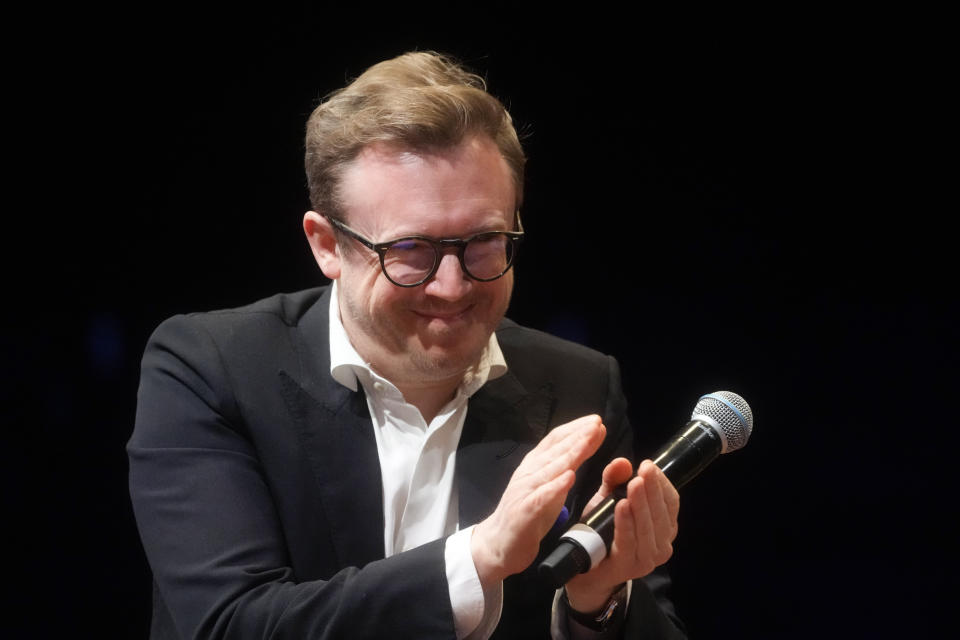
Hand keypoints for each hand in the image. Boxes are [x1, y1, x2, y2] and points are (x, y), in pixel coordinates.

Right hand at [471, 415, 605, 586]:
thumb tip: (580, 450)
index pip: (555, 441)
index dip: (575, 429)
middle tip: (597, 423)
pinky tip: (570, 477)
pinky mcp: (524, 512)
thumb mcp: (546, 487)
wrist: (498, 544)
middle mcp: (529, 473)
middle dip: (578, 435)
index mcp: (535, 466)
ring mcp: (525, 491)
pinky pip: (541, 497)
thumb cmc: (527, 513)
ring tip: (588, 441)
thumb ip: (560, 468)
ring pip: (550, 468)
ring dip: (571, 453)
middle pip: (555, 450)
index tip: (596, 421)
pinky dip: (555, 486)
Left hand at [564, 459, 679, 612]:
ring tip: (634, 484)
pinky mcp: (629, 567)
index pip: (671, 502)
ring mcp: (648, 559)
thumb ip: (614, 480)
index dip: (662, 483)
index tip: (648, 465)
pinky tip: (622, 506)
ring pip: (648, 527)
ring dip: (642, 504)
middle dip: (653, 489)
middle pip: (662, 513)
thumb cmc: (602, 532)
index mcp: (664, 527)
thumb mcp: (607, 501)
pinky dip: (626, 523)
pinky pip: (629, 542)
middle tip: (644, 469)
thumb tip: (623, 461)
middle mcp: (662, 544)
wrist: (586, 569)